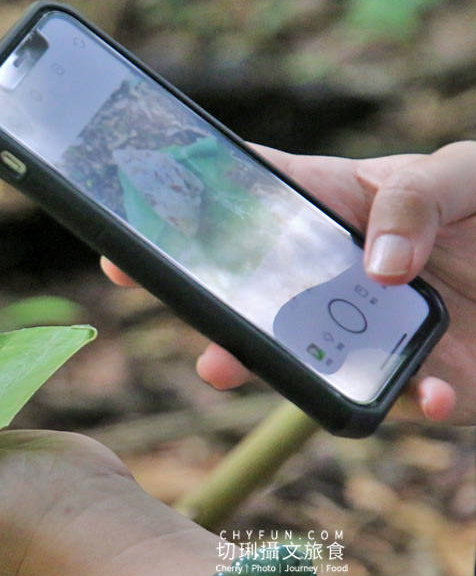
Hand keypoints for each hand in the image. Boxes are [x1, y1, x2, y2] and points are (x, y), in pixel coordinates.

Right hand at [101, 141, 475, 423]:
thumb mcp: (461, 174)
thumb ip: (413, 198)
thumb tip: (376, 268)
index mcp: (339, 208)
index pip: (253, 202)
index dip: (186, 212)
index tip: (132, 231)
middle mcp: (344, 274)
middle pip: (261, 294)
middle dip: (209, 310)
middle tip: (166, 309)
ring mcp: (378, 330)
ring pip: (308, 357)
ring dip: (269, 368)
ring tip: (227, 370)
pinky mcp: (426, 378)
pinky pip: (405, 400)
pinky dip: (410, 401)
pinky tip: (425, 392)